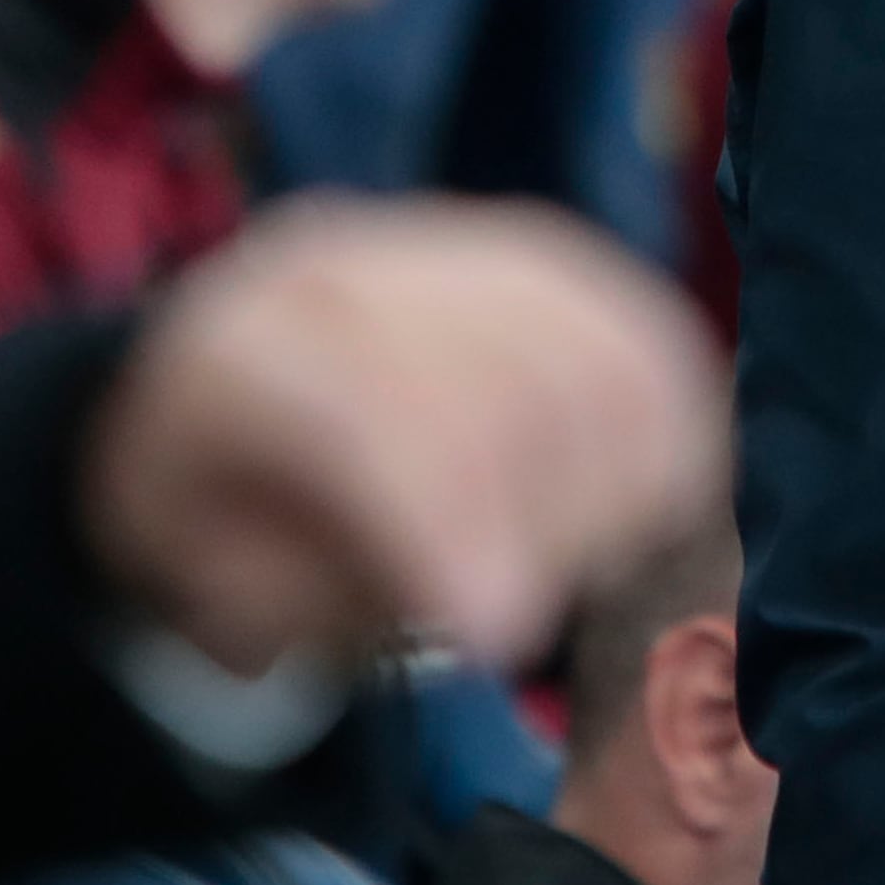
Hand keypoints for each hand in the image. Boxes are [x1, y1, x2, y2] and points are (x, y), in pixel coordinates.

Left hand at [81, 197, 728, 677]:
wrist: (229, 377)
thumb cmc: (224, 509)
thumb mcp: (214, 583)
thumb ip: (321, 597)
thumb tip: (479, 601)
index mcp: (244, 349)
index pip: (370, 417)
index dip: (449, 524)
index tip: (498, 635)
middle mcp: (361, 270)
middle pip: (501, 384)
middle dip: (543, 525)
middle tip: (529, 626)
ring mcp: (464, 249)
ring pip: (591, 355)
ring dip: (613, 485)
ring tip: (579, 569)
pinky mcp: (552, 260)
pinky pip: (643, 336)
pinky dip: (669, 430)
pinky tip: (647, 508)